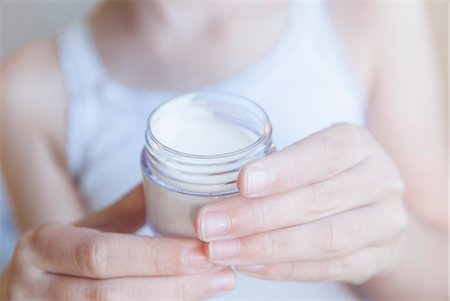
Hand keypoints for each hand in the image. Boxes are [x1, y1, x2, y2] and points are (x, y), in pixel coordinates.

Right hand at [1, 186, 234, 299]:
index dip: (153, 257)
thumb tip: (173, 183)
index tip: (201, 251)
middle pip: (112, 292)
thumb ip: (128, 210)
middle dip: (173, 284)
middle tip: (221, 273)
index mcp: (41, 246)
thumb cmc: (64, 252)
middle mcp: (35, 287)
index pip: (101, 254)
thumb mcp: (87, 225)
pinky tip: (189, 297)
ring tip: (216, 284)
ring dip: (174, 299)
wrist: (29, 283)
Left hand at [195, 123, 407, 283]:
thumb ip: (275, 169)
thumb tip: (216, 193)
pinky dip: (284, 268)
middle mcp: (379, 179)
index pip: (323, 155)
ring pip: (325, 239)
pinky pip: (330, 268)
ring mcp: (385, 222)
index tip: (242, 183)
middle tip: (212, 225)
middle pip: (317, 201)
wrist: (374, 209)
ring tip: (223, 250)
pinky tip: (249, 264)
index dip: (283, 171)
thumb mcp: (308, 156)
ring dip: (266, 248)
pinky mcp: (378, 256)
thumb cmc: (326, 175)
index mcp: (357, 144)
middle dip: (258, 216)